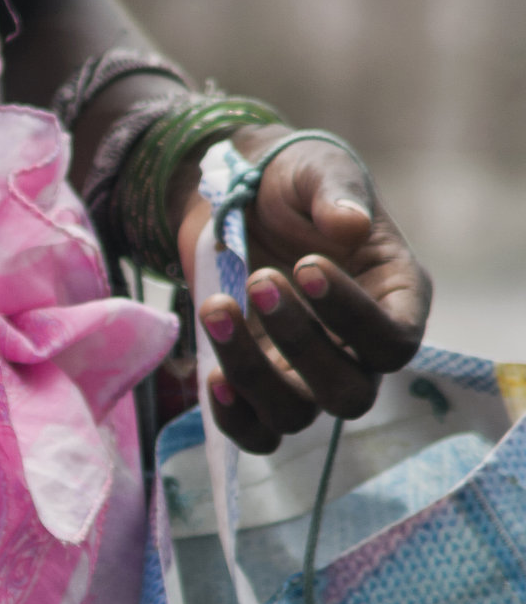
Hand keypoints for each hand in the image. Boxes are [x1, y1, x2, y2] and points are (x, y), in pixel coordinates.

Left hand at [175, 124, 431, 452]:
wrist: (235, 198)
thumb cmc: (292, 184)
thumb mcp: (315, 170)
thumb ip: (334, 192)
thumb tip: (350, 224)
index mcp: (394, 298)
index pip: (393, 341)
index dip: (351, 316)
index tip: (305, 265)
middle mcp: (356, 348)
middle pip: (348, 394)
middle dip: (299, 343)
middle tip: (258, 278)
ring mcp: (306, 374)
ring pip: (296, 414)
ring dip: (250, 371)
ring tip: (215, 304)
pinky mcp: (258, 384)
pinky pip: (256, 433)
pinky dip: (233, 418)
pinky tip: (208, 374)